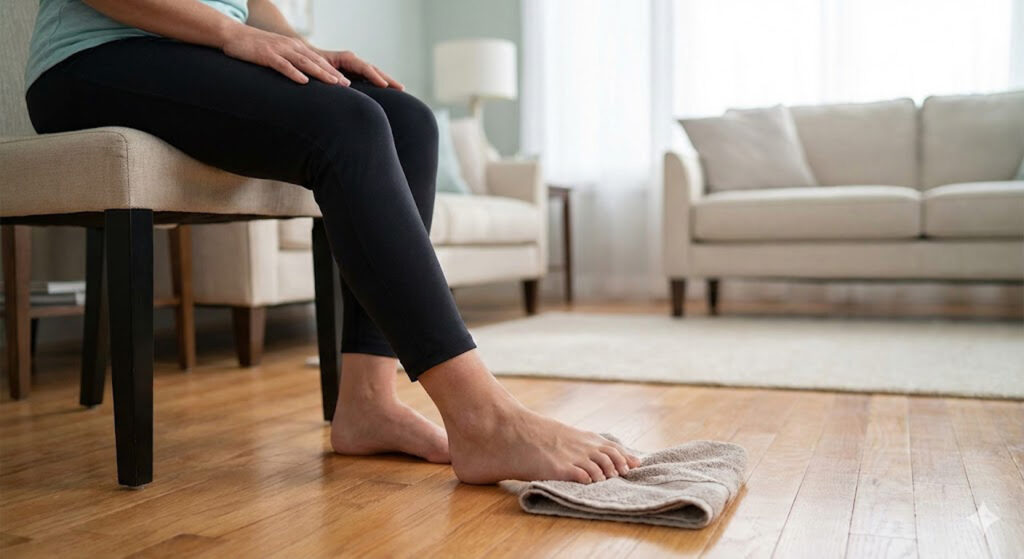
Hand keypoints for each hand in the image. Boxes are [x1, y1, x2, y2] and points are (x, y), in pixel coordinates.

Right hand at [222, 25, 349, 85]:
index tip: (345, 82)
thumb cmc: (255, 47)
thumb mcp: (276, 53)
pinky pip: (283, 65)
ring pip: (304, 62)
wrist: (232, 34)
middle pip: (316, 61)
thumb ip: (289, 62)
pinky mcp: (266, 55)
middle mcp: (290, 47)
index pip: (318, 60)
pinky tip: (304, 81)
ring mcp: (279, 50)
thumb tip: (302, 78)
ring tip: (333, 83)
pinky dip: (294, 73)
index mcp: (294, 47)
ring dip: (320, 73)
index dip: (332, 71)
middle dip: (332, 74)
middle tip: (346, 85)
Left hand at [314, 48, 404, 90]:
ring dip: (387, 80)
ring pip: (374, 73)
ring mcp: (354, 67)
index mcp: (346, 58)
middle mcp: (353, 61)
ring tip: (400, 90)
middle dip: (387, 78)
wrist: (306, 59)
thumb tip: (344, 85)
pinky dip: (379, 82)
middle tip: (401, 88)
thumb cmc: (310, 64)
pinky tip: (388, 91)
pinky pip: (370, 77)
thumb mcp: (319, 70)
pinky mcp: (354, 73)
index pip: (364, 67)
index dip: (374, 76)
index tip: (384, 85)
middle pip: (374, 69)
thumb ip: (330, 76)